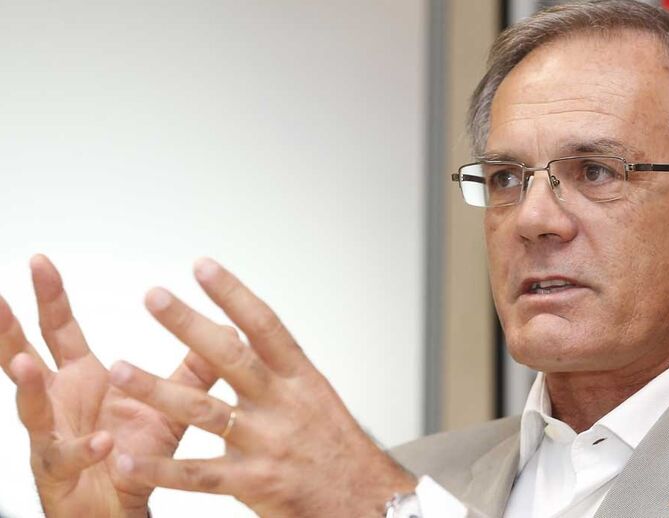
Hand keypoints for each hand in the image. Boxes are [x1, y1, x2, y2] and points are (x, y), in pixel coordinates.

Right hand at [0, 255, 217, 517]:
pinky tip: (102, 439)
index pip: (60, 329)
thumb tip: (224, 331)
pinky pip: (70, 456)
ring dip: (27, 386)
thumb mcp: (167, 405)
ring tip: (27, 365)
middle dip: (10, 329)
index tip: (40, 261)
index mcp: (81, 379)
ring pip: (29, 408)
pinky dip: (85, 448)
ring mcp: (51, 436)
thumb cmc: (135, 457)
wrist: (124, 509)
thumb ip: (191, 370)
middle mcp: (58, 402)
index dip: (50, 297)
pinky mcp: (60, 472)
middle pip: (24, 359)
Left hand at [110, 258, 416, 516]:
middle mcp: (283, 404)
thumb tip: (242, 338)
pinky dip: (161, 469)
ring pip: (204, 411)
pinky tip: (129, 460)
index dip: (233, 294)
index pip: (265, 326)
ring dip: (157, 390)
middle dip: (189, 325)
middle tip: (155, 297)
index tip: (203, 266)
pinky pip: (199, 475)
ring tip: (121, 370)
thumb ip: (279, 375)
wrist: (369, 501)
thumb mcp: (318, 399)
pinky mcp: (255, 482)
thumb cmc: (341, 451)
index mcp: (301, 379)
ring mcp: (268, 443)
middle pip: (230, 356)